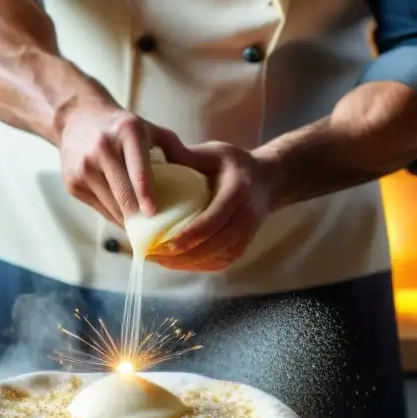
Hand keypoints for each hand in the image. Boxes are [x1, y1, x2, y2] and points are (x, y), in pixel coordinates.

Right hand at [58, 102, 187, 224]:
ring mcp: (84, 167)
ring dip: (128, 221)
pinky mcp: (72, 182)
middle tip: (157, 234)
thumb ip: (174, 147)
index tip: (154, 213)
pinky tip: (126, 219)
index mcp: (127, 133)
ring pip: (111, 206)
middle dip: (140, 217)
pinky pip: (99, 208)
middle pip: (123, 194)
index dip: (146, 193)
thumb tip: (196, 173)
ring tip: (145, 231)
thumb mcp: (149, 128)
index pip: (138, 168)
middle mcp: (103, 148)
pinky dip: (114, 216)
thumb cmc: (121, 128)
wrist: (77, 119)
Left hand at [152, 142, 274, 271]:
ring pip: (212, 259)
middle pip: (211, 247)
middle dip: (179, 255)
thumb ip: (188, 156)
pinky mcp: (241, 249)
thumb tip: (155, 155)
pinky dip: (192, 265)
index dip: (186, 237)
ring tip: (155, 258)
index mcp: (238, 194)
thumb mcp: (215, 152)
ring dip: (183, 263)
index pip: (212, 222)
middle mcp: (246, 219)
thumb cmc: (234, 165)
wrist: (267, 182)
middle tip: (149, 254)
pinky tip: (171, 261)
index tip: (160, 243)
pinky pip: (215, 264)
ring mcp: (245, 238)